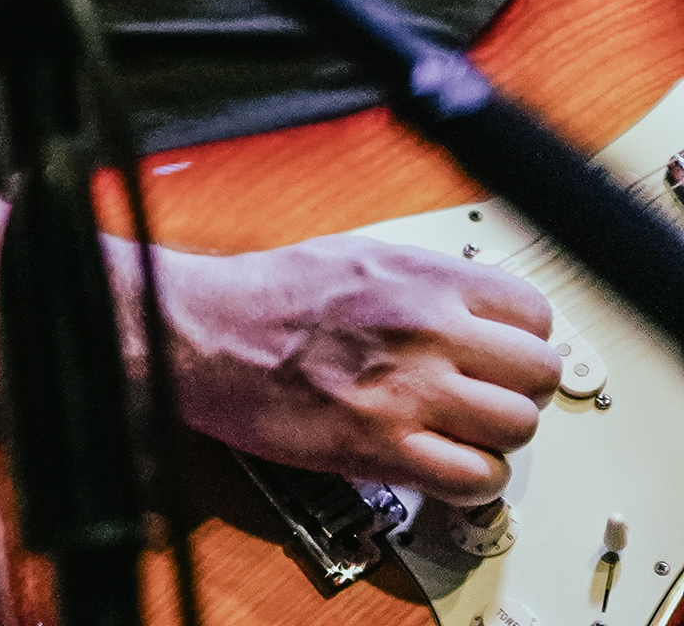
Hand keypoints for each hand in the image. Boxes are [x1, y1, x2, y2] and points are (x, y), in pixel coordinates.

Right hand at [166, 232, 558, 501]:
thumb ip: (426, 283)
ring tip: (458, 432)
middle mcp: (426, 330)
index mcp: (422, 278)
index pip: (533, 315)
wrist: (200, 333)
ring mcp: (409, 391)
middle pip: (538, 374)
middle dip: (515, 389)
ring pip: (518, 429)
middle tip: (482, 395)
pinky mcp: (384, 447)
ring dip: (494, 437)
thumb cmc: (261, 296)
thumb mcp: (356, 256)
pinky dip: (471, 482)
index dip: (520, 340)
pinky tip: (443, 465)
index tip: (502, 355)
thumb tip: (476, 310)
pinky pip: (477, 480)